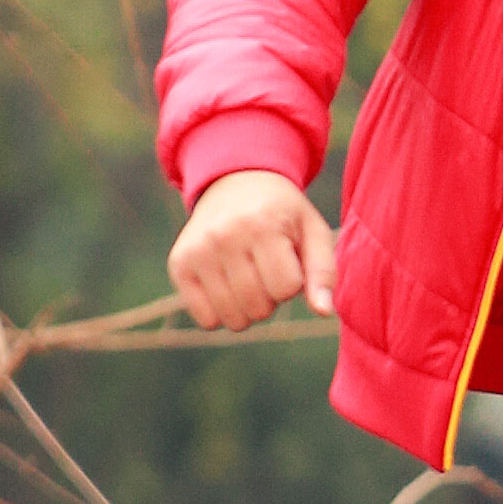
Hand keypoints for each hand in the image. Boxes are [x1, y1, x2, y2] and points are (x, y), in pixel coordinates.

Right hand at [170, 170, 338, 328]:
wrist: (236, 184)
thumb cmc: (282, 215)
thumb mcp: (313, 231)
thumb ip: (323, 271)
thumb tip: (324, 311)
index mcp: (262, 225)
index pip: (286, 288)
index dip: (292, 283)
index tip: (287, 261)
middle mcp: (224, 236)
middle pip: (259, 308)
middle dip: (271, 299)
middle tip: (266, 271)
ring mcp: (198, 251)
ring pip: (233, 318)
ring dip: (248, 309)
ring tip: (248, 278)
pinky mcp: (179, 264)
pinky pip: (205, 319)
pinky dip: (221, 314)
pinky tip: (227, 288)